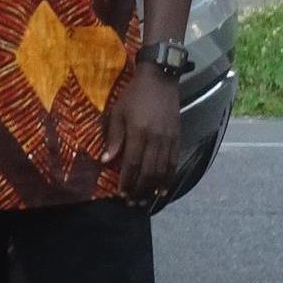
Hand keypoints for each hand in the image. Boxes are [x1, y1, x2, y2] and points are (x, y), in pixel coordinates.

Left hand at [102, 70, 179, 199]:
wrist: (160, 79)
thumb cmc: (134, 95)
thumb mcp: (118, 113)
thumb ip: (114, 137)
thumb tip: (105, 160)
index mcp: (139, 132)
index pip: (132, 164)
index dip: (127, 182)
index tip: (121, 194)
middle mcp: (156, 139)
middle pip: (149, 172)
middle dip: (140, 190)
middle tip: (132, 203)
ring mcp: (169, 139)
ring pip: (163, 171)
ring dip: (154, 189)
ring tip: (146, 201)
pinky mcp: (177, 138)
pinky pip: (174, 163)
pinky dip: (169, 178)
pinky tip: (163, 189)